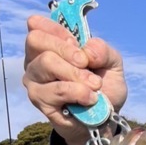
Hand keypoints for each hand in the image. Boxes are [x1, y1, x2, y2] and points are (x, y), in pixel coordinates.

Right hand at [22, 14, 127, 144]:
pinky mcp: (39, 100)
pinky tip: (90, 99)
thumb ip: (103, 50)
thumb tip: (87, 50)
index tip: (77, 43)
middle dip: (67, 50)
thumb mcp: (112, 64)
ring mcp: (34, 80)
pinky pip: (56, 90)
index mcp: (49, 45)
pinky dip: (78, 92)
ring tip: (94, 86)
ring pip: (47, 63)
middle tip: (86, 64)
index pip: (36, 25)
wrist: (105, 119)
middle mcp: (35, 60)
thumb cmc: (103, 87)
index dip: (57, 30)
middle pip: (36, 40)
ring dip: (76, 74)